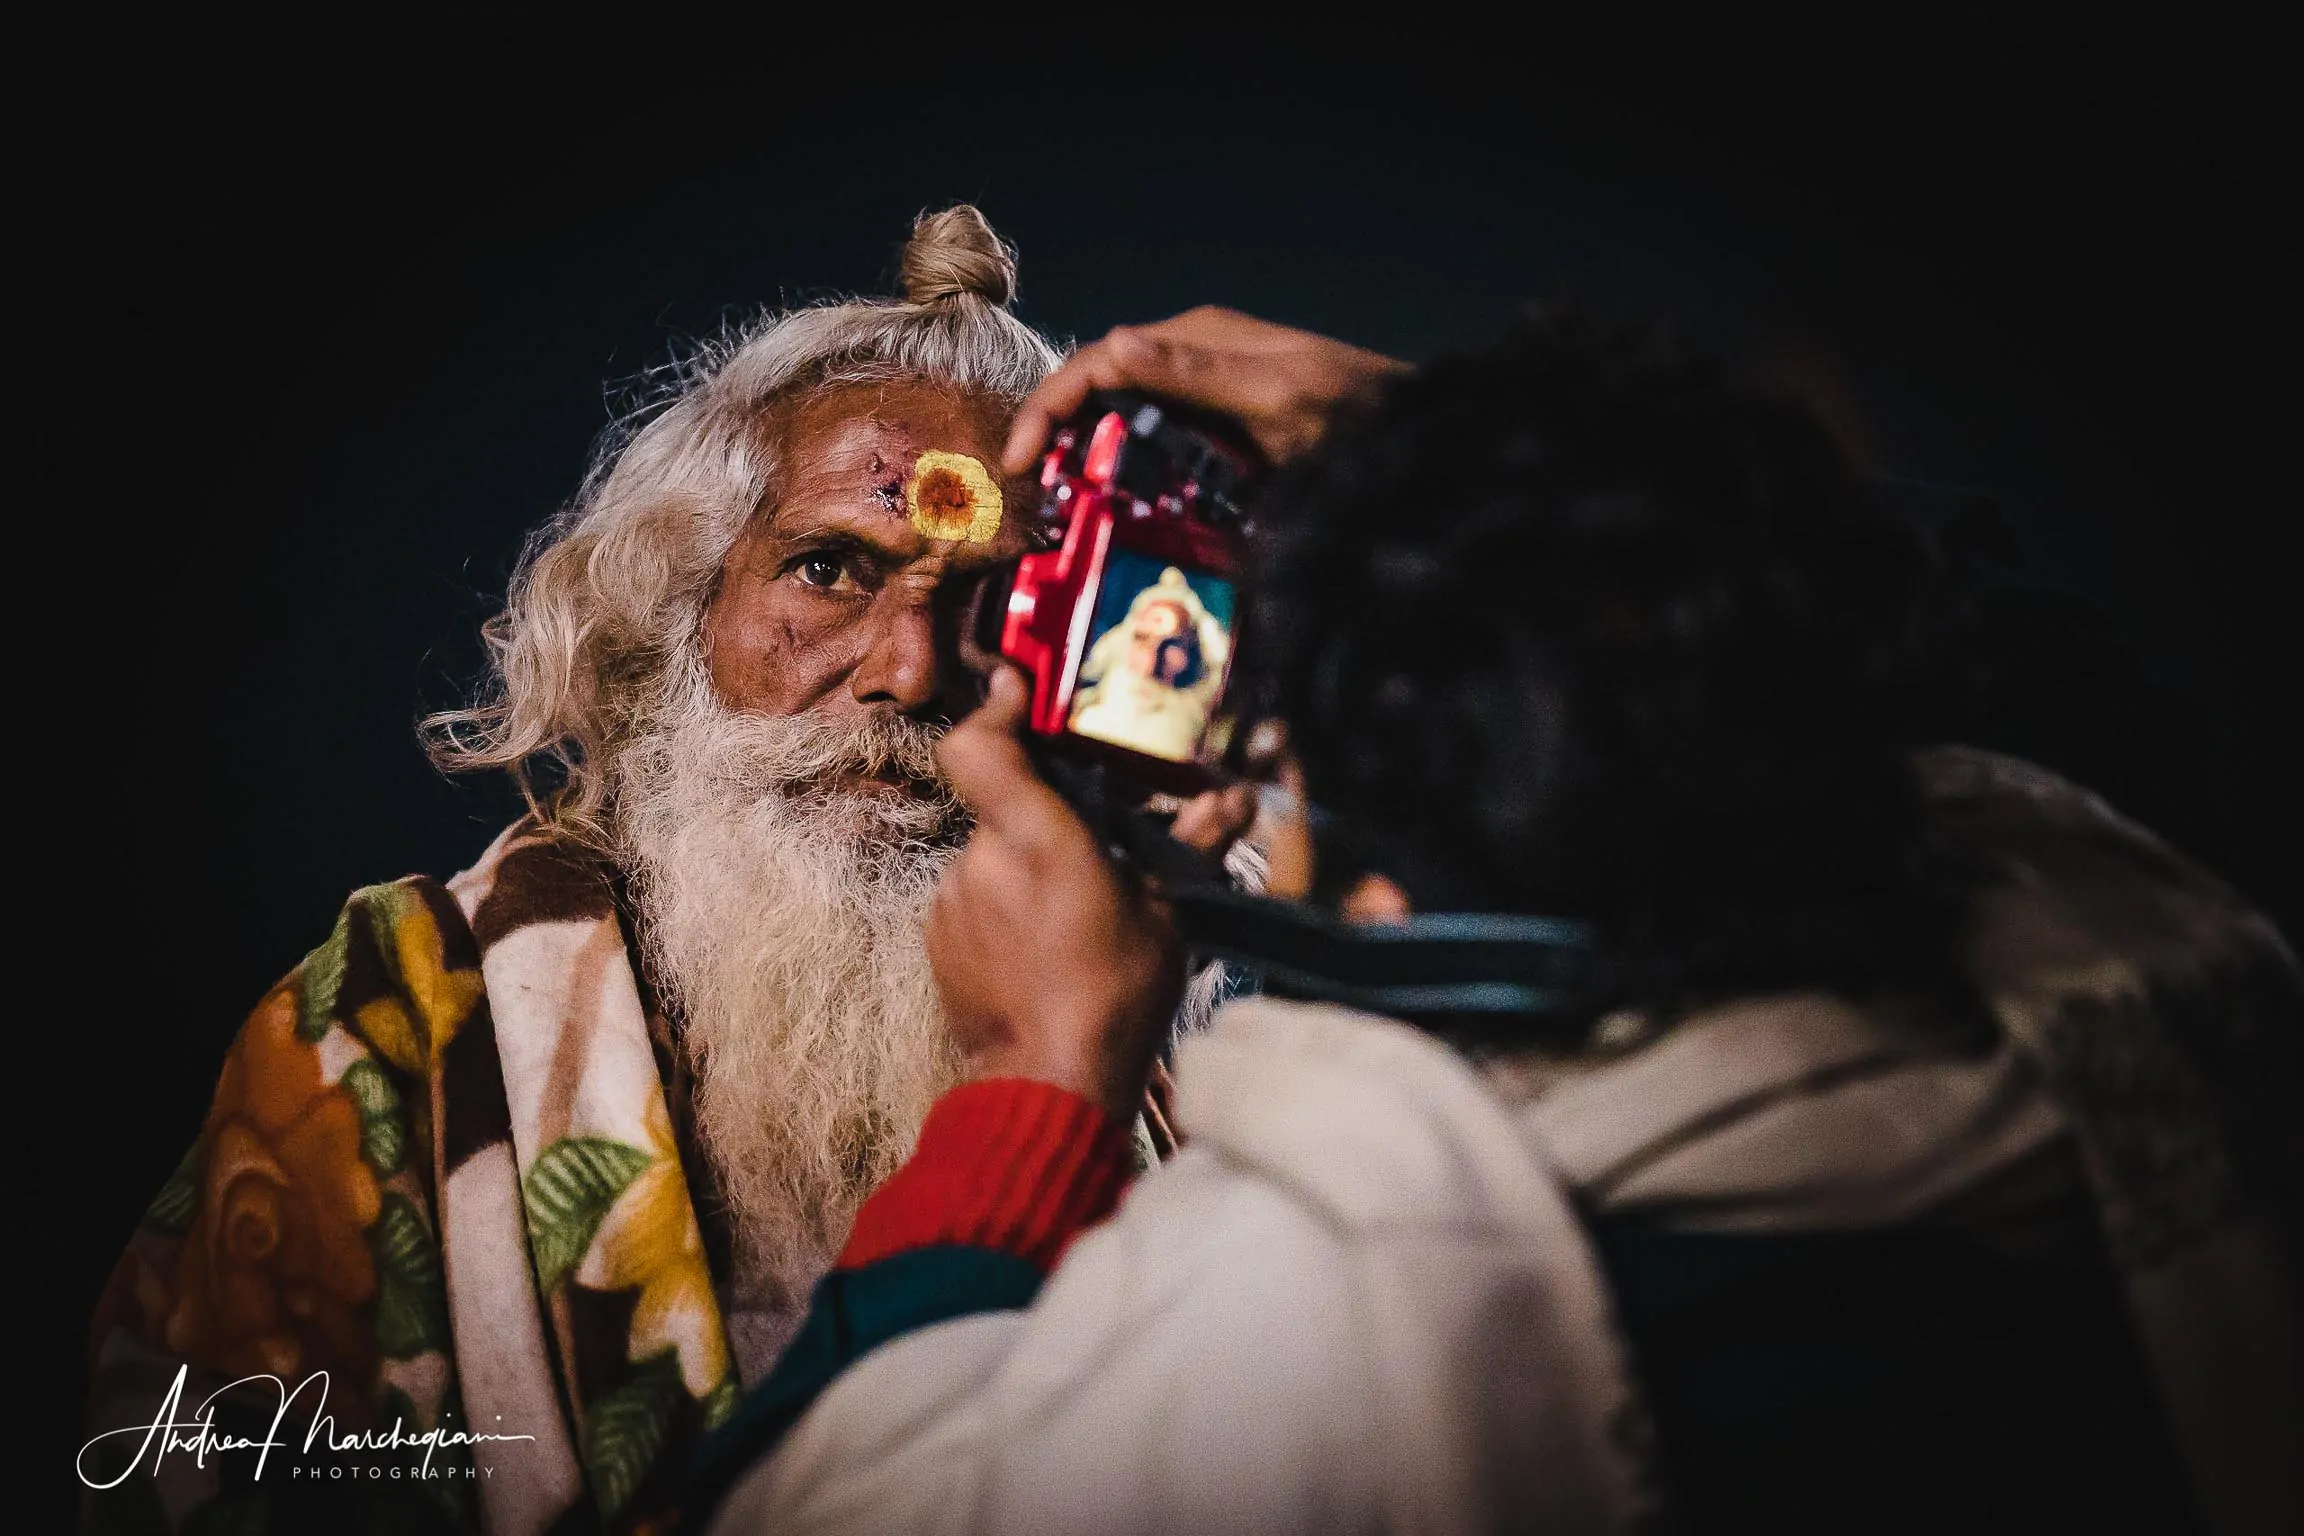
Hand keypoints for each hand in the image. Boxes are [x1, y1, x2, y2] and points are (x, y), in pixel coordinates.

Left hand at [928, 668, 1184, 1117]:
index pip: (979, 744)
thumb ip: (1193, 843)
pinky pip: (976, 900)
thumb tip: (1236, 800)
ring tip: (1080, 908)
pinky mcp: (939, 942)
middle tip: (1098, 838)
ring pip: (992, 855)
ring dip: (1029, 867)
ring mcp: (951, 903)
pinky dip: (1008, 907)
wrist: (1048, 1087)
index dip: (995, 710)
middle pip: (1002, 802)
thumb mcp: (1169, 913)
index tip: (1019, 692)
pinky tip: (1048, 945)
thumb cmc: (1116, 997)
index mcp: (1036, 838)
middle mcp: (980, 859)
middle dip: (1046, 813)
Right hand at [1002, 306, 1408, 474]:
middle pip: (1100, 385)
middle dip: (1053, 429)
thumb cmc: (1357, 415)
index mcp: (1197, 338)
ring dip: (1082, 450)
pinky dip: (1123, 465)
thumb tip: (1115, 349)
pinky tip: (1115, 503)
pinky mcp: (1224, 426)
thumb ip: (1198, 375)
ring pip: (1122, 412)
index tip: (1017, 463)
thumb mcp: (1276, 397)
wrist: (1415, 437)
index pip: (1097, 360)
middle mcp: (1196, 357)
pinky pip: (1156, 438)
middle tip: (1027, 491)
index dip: (1047, 406)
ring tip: (1055, 502)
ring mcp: (1210, 391)